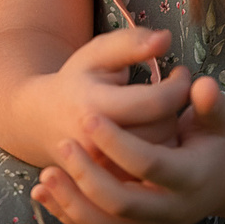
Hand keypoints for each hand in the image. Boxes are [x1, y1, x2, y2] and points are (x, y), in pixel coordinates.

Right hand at [21, 25, 195, 159]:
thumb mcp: (96, 54)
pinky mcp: (109, 184)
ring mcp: (102, 169)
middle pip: (162, 129)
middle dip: (173, 109)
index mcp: (93, 105)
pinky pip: (153, 173)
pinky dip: (158, 152)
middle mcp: (96, 143)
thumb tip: (165, 39)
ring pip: (162, 152)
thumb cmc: (77, 81)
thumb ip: (130, 43)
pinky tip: (149, 136)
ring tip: (155, 114)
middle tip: (166, 94)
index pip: (156, 101)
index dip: (179, 86)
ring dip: (169, 131)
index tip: (181, 74)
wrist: (42, 122)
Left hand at [38, 75, 224, 223]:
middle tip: (62, 145)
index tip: (89, 118)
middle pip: (123, 203)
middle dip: (89, 176)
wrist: (219, 180)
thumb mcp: (218, 120)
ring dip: (72, 202)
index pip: (150, 165)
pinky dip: (67, 214)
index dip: (118, 143)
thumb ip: (210, 103)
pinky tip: (41, 192)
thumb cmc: (213, 141)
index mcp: (192, 178)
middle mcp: (173, 210)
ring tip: (45, 173)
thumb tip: (200, 83)